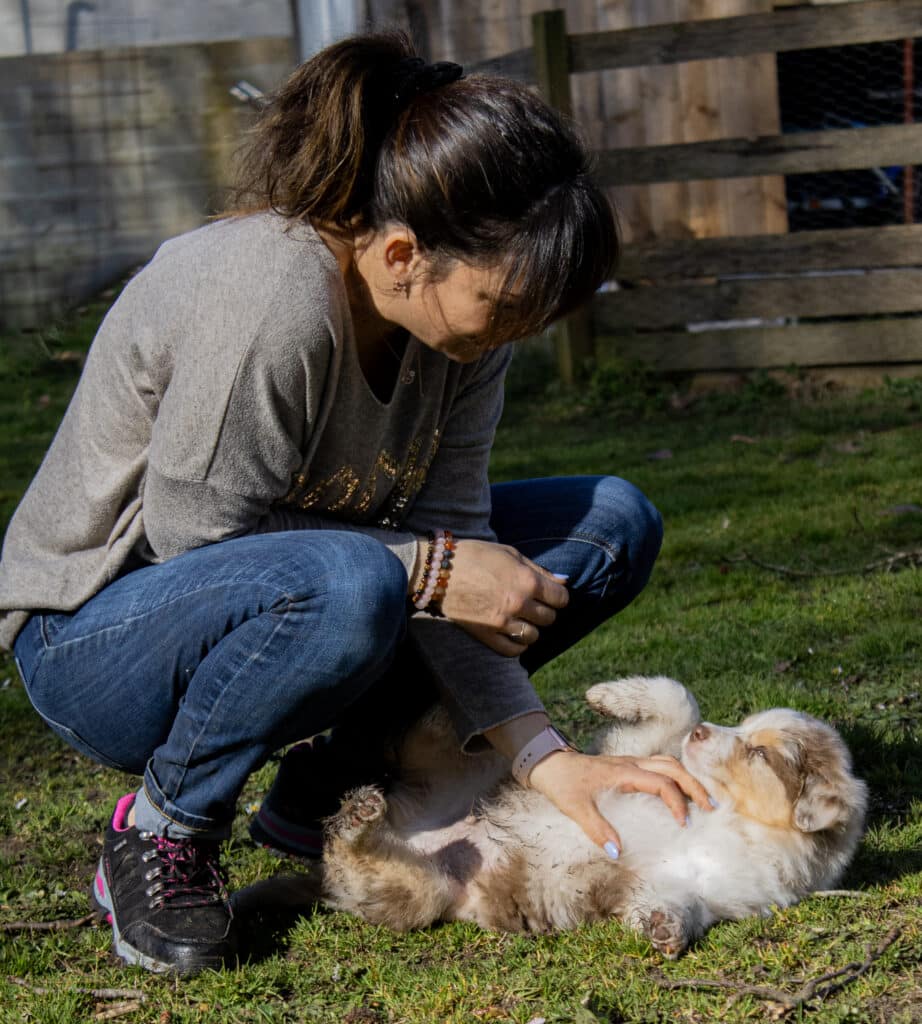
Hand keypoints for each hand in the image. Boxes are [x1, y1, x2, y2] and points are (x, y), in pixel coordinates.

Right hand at [437, 538, 568, 655]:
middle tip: (532, 603)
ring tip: (521, 618)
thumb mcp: (510, 554)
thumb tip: (563, 582)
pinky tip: (513, 633)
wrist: (438, 570)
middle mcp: (518, 603)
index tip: (550, 594)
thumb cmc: (475, 555)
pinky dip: (518, 644)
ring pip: (534, 636)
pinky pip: (513, 650)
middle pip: (549, 618)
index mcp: (527, 581)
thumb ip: (539, 570)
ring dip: (531, 627)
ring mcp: (502, 622)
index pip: (561, 598)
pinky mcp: (486, 635)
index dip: (558, 595)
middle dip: (544, 610)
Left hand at [527, 749, 714, 856]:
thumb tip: (617, 852)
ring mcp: (630, 762)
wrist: (548, 763)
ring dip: (687, 778)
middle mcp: (631, 763)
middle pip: (673, 766)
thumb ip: (597, 829)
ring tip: (701, 800)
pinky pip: (658, 765)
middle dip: (694, 785)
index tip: (683, 824)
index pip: (661, 782)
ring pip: (668, 762)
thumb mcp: (576, 808)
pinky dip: (674, 776)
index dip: (676, 802)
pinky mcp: (627, 766)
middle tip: (710, 807)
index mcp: (623, 772)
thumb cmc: (563, 784)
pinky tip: (679, 792)